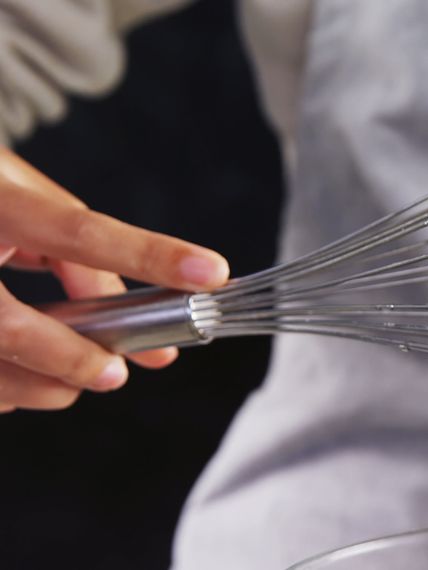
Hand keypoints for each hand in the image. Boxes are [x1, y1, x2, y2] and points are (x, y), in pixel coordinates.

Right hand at [0, 148, 228, 412]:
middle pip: (6, 322)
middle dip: (68, 357)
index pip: (76, 230)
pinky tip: (22, 381)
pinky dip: (2, 386)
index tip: (211, 274)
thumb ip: (74, 250)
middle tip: (114, 374)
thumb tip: (125, 307)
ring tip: (77, 379)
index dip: (147, 255)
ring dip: (37, 382)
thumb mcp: (20, 196)